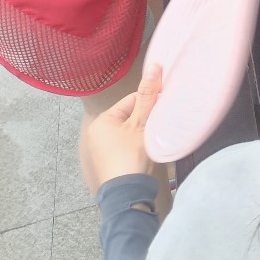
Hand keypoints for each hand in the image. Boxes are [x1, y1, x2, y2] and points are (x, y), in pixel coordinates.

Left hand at [82, 64, 161, 194]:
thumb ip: (148, 96)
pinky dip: (136, 147)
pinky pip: (124, 147)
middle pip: (130, 117)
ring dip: (142, 133)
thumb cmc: (132, 155)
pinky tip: (145, 153)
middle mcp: (96, 134)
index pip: (132, 100)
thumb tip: (154, 65)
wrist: (127, 194)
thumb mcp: (142, 124)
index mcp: (102, 121)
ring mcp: (100, 151)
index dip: (150, 103)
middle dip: (146, 120)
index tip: (163, 110)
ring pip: (129, 132)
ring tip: (154, 140)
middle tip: (159, 127)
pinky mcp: (106, 165)